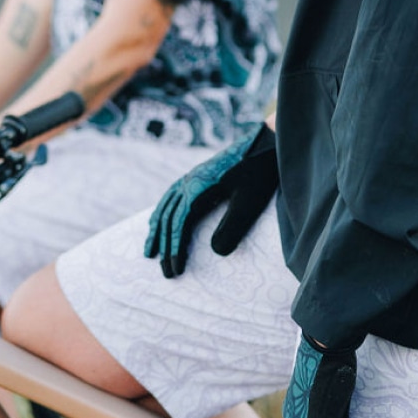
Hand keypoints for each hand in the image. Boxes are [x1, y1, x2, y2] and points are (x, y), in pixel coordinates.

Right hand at [144, 122, 277, 277]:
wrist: (266, 144)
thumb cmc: (260, 173)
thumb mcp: (250, 201)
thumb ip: (233, 226)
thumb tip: (214, 252)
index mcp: (198, 188)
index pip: (178, 224)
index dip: (175, 248)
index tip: (176, 270)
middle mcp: (188, 182)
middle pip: (167, 218)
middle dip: (164, 247)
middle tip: (166, 273)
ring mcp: (191, 178)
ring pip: (165, 207)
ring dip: (157, 232)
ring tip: (150, 253)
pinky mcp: (197, 176)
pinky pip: (171, 198)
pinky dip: (162, 214)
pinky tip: (162, 223)